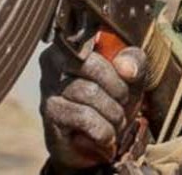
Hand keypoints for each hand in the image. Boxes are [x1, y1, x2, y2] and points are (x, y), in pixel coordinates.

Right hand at [40, 44, 147, 173]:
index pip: (90, 38)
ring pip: (88, 92)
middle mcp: (53, 61)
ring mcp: (48, 88)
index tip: (127, 76)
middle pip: (90, 64)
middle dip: (117, 87)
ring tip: (117, 120)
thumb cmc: (111, 100)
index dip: (112, 60)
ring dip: (113, 112)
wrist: (95, 143)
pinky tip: (106, 135)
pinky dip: (103, 129)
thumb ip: (134, 62)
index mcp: (71, 43)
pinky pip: (83, 116)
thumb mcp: (130, 77)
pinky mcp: (49, 114)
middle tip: (124, 102)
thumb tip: (126, 67)